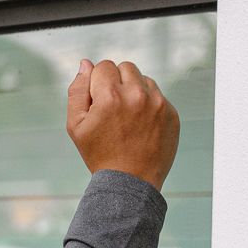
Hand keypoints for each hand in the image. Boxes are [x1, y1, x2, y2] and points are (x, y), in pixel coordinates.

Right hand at [66, 58, 179, 191]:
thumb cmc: (100, 155)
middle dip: (117, 82)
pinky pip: (158, 96)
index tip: (99, 104)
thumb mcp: (76, 126)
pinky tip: (141, 126)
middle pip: (125, 67)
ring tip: (128, 119)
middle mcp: (137, 95)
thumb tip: (85, 64)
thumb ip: (77, 91)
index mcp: (111, 96)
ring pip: (143, 79)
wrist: (131, 183)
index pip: (103, 67)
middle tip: (113, 110)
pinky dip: (149, 105)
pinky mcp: (171, 113)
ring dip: (134, 91)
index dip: (97, 84)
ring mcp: (158, 103)